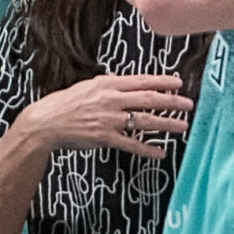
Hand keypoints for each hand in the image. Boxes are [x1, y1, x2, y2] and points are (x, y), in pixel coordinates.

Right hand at [23, 72, 192, 160]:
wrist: (44, 123)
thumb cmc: (63, 104)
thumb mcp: (86, 87)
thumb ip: (108, 86)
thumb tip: (128, 86)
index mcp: (106, 84)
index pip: (141, 81)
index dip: (163, 82)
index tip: (179, 83)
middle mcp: (110, 100)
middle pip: (149, 100)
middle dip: (172, 102)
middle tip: (189, 104)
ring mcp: (109, 120)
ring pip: (145, 121)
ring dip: (167, 123)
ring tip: (182, 125)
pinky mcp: (105, 138)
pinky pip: (132, 144)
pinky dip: (148, 149)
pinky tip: (161, 152)